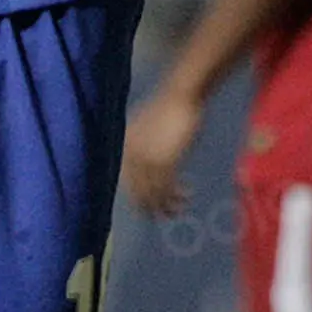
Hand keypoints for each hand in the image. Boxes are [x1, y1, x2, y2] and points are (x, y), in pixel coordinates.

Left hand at [121, 87, 205, 216]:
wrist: (181, 96)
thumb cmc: (167, 110)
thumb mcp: (147, 130)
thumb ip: (143, 148)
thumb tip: (147, 167)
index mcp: (124, 145)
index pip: (127, 180)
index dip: (139, 197)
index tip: (149, 207)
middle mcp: (131, 153)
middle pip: (138, 189)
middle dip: (151, 206)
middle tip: (165, 215)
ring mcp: (147, 157)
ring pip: (153, 191)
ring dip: (167, 204)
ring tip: (178, 210)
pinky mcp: (165, 159)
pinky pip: (167, 185)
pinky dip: (175, 195)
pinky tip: (187, 196)